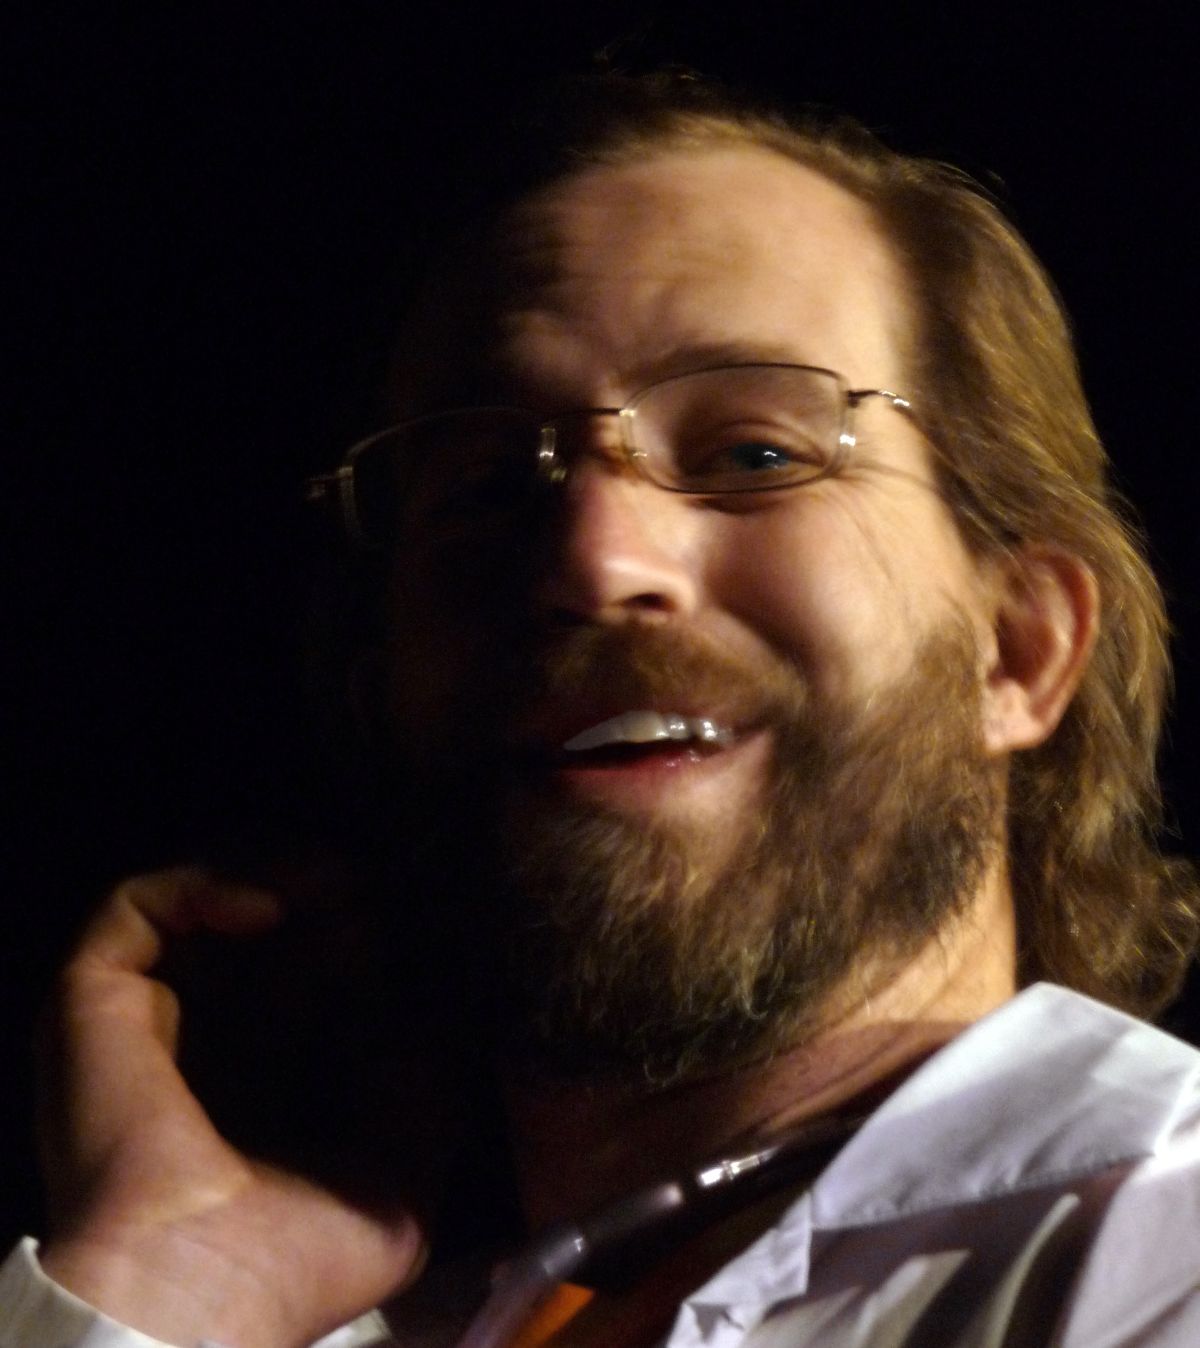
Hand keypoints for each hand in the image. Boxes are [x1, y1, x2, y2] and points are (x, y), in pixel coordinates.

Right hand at [37, 867, 427, 1347]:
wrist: (209, 1289)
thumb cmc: (306, 1242)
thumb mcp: (412, 1150)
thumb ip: (436, 1065)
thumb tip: (447, 976)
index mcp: (271, 1069)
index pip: (314, 960)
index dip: (361, 928)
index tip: (411, 919)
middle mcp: (208, 1034)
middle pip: (263, 920)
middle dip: (323, 892)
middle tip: (371, 889)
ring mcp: (151, 1014)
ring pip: (202, 899)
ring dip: (270, 871)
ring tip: (328, 883)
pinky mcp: (96, 999)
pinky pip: (134, 907)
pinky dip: (200, 885)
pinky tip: (267, 907)